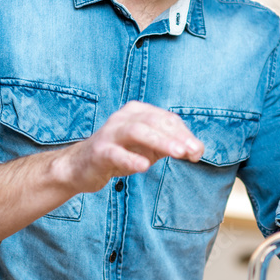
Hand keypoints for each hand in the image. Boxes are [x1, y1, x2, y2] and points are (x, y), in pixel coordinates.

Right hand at [58, 101, 203, 192]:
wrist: (81, 167)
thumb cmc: (120, 154)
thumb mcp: (148, 148)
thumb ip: (171, 146)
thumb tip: (197, 150)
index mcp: (137, 112)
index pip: (166, 119)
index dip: (185, 134)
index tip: (197, 151)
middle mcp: (123, 118)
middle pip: (154, 121)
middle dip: (177, 136)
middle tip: (193, 151)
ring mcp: (109, 133)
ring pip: (137, 131)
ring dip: (160, 141)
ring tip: (178, 153)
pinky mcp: (99, 152)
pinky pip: (116, 153)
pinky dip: (130, 159)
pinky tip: (144, 166)